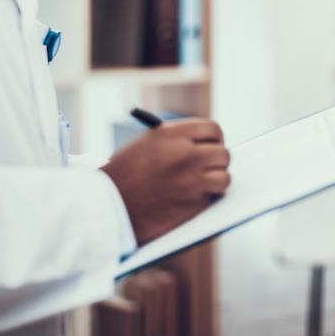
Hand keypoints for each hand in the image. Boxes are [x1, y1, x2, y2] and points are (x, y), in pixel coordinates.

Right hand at [100, 119, 230, 244]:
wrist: (109, 206)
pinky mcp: (194, 202)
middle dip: (217, 161)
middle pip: (223, 153)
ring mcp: (192, 179)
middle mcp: (186, 153)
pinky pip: (215, 195)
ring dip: (217, 180)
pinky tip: (197, 197)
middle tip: (210, 167)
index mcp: (172, 134)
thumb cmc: (125, 175)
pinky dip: (210, 196)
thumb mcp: (148, 144)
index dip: (214, 139)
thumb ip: (176, 140)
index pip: (213, 130)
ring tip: (204, 183)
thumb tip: (205, 143)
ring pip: (225, 175)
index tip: (212, 146)